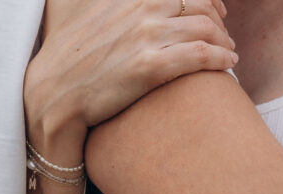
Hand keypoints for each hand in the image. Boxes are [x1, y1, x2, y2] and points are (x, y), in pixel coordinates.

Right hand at [24, 0, 236, 145]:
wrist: (53, 94)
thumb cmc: (65, 57)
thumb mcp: (79, 11)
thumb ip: (103, 0)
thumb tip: (106, 0)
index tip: (217, 11)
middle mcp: (141, 9)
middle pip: (201, 6)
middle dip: (220, 21)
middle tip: (225, 36)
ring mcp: (147, 37)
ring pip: (206, 29)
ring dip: (224, 40)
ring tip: (229, 52)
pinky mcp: (151, 68)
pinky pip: (201, 55)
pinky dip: (221, 57)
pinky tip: (228, 64)